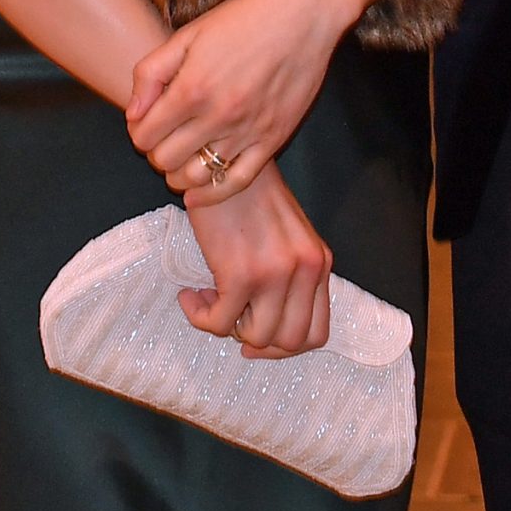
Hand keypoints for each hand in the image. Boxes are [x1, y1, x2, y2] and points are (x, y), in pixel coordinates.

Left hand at [127, 0, 353, 197]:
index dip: (139, 133)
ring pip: (196, 176)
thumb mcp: (188, 34)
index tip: (146, 125)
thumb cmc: (244, 20)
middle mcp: (217, 115)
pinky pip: (237, 182)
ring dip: (179, 174)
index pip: (145, 135)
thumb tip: (133, 114)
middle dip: (156, 153)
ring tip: (181, 160)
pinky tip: (199, 191)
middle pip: (166, 160)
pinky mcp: (272, 140)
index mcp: (192, 88)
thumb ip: (151, 73)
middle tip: (164, 140)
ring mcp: (247, 131)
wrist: (302, 16)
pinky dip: (212, 194)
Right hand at [180, 162, 331, 357]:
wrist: (222, 164)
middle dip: (258, 343)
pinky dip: (200, 317)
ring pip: (257, 338)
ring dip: (228, 327)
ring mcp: (276, 273)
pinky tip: (190, 296)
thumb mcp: (288, 235)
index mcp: (320, 261)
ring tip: (209, 299)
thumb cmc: (248, 196)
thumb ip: (291, 275)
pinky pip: (220, 323)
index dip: (286, 347)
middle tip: (231, 322)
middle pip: (291, 342)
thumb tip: (267, 325)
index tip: (257, 338)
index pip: (317, 332)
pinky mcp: (241, 273)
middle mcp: (305, 269)